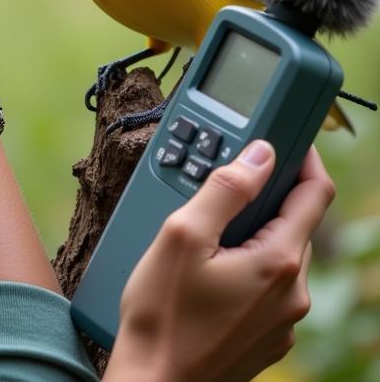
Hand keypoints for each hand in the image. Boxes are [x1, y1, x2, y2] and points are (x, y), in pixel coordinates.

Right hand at [107, 141, 334, 381]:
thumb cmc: (161, 314)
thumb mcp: (183, 234)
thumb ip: (225, 189)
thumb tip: (260, 155)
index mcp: (279, 262)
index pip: (315, 194)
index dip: (304, 158)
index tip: (284, 138)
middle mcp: (293, 294)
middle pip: (293, 223)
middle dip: (262, 197)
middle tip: (218, 183)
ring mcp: (282, 321)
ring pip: (277, 255)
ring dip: (249, 233)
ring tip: (200, 231)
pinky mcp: (266, 338)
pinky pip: (265, 286)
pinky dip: (244, 265)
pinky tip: (204, 270)